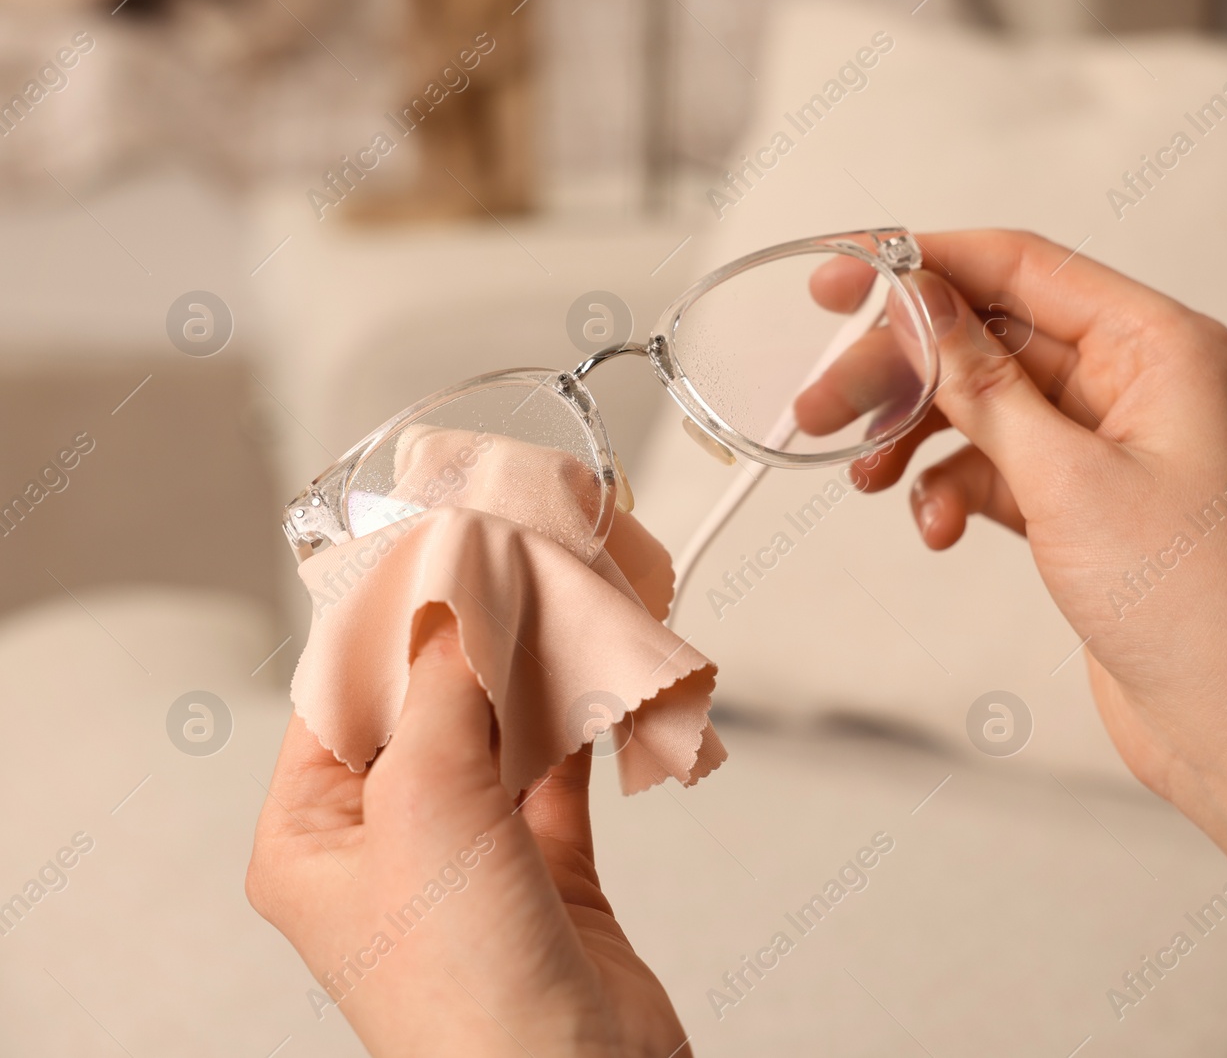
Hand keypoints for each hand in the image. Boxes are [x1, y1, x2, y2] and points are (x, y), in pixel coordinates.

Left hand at [247, 605, 689, 1057]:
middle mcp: (387, 845)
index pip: (337, 696)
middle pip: (422, 706)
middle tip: (507, 563)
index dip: (384, 619)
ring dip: (530, 673)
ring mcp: (470, 858)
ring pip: (496, 732)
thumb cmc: (464, 997)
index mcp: (312, 839)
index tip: (431, 549)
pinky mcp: (547, 869)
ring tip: (558, 601)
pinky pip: (556, 769)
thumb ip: (438, 691)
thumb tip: (448, 603)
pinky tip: (594, 670)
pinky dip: (579, 719)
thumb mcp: (425, 808)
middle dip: (468, 638)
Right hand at [803, 230, 1226, 961]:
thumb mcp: (1066, 479)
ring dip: (918, 436)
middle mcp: (1135, 380)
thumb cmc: (1189, 600)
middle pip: (988, 339)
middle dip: (902, 371)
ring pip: (984, 406)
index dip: (921, 263)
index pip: (1020, 267)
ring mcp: (1107, 443)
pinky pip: (995, 467)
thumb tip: (918, 297)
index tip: (839, 277)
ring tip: (862, 476)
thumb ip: (983, 383)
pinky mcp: (1083, 501)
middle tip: (818, 404)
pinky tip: (934, 528)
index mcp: (1157, 344)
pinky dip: (952, 489)